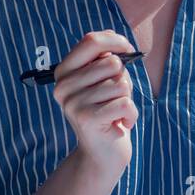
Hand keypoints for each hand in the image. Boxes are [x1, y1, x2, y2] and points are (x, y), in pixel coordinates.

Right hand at [53, 31, 138, 177]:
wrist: (102, 153)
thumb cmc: (108, 111)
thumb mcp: (105, 81)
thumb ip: (107, 59)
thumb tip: (117, 40)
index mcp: (64, 72)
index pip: (91, 41)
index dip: (115, 40)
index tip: (127, 48)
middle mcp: (63, 86)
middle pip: (111, 63)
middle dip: (123, 80)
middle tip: (114, 100)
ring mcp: (72, 103)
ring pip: (120, 84)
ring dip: (127, 99)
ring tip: (115, 113)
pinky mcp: (86, 119)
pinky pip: (125, 103)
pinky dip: (131, 115)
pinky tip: (121, 124)